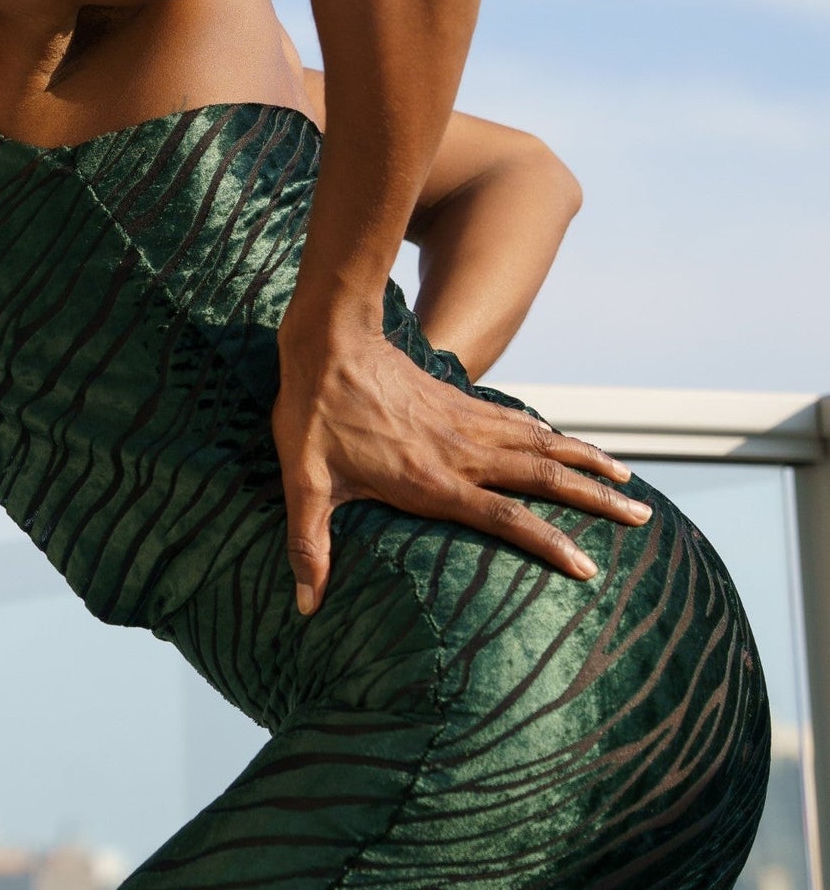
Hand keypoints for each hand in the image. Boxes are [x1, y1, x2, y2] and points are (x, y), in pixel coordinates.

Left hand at [271, 325, 652, 615]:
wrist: (329, 337)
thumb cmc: (314, 411)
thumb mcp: (304, 481)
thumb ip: (309, 544)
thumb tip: (305, 606)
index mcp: (430, 479)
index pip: (504, 518)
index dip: (549, 543)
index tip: (589, 569)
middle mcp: (459, 451)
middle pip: (542, 476)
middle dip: (595, 499)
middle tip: (641, 517)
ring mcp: (463, 421)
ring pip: (540, 441)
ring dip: (586, 460)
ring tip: (627, 480)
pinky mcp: (457, 399)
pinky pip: (517, 419)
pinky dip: (551, 432)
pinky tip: (566, 441)